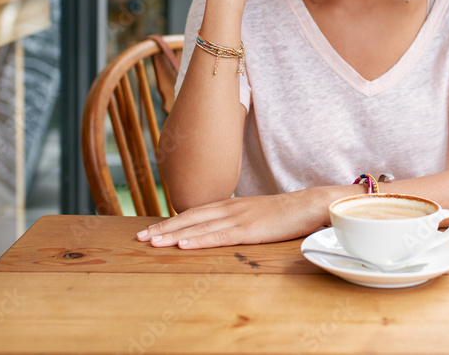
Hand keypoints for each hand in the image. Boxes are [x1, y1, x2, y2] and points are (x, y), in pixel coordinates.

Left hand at [136, 190, 328, 248]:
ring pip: (199, 228)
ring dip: (173, 235)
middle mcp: (229, 209)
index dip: (170, 222)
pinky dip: (199, 240)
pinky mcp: (250, 230)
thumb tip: (220, 229)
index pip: (193, 213)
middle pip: (189, 218)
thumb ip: (236, 220)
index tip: (150, 230)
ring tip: (152, 242)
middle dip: (163, 228)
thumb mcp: (255, 214)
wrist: (309, 204)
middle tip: (139, 237)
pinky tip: (183, 245)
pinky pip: (219, 236)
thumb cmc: (284, 213)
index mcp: (230, 205)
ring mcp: (238, 218)